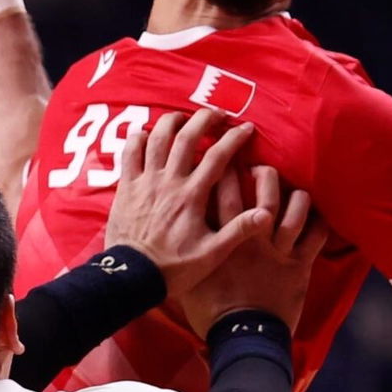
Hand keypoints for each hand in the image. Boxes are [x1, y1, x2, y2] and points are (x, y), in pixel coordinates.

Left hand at [105, 109, 273, 296]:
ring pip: (156, 138)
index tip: (246, 128)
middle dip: (204, 119)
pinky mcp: (126, 187)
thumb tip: (266, 213)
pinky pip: (129, 153)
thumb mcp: (212, 254)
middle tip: (217, 114)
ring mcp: (145, 182)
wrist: (132, 277)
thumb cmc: (174, 267)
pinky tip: (146, 134)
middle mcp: (168, 182)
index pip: (217, 156)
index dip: (234, 138)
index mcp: (192, 196)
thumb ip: (238, 231)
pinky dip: (138, 138)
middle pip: (186, 137)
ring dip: (171, 122)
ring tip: (183, 118)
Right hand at [180, 175, 327, 335]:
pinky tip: (317, 215)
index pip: (223, 194)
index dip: (224, 171)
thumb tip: (173, 238)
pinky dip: (319, 223)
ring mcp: (279, 251)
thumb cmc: (211, 311)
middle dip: (262, 173)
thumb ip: (188, 254)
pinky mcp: (299, 266)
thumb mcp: (190, 279)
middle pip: (262, 194)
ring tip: (293, 188)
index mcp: (226, 238)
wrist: (242, 336)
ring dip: (296, 195)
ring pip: (294, 211)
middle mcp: (254, 238)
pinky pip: (316, 238)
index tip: (225, 157)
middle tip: (260, 165)